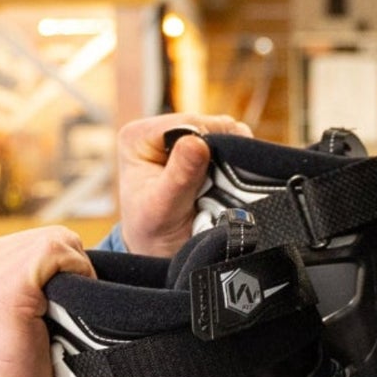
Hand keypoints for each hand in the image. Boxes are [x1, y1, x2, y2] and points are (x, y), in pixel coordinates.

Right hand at [0, 227, 95, 376]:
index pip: (45, 243)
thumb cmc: (14, 371)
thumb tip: (85, 271)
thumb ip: (42, 286)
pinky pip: (59, 252)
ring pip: (60, 241)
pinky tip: (65, 310)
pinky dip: (76, 275)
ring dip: (77, 275)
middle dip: (75, 272)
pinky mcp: (9, 281)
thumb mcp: (24, 315)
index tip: (67, 307)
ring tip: (65, 315)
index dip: (69, 271)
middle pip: (57, 238)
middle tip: (70, 313)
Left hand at [118, 112, 251, 256]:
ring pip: (226, 133)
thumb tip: (196, 142)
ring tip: (224, 188)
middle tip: (223, 187)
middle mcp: (158, 130)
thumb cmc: (154, 232)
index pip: (187, 124)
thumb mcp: (163, 209)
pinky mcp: (202, 147)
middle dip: (223, 154)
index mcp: (138, 137)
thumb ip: (179, 177)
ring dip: (233, 159)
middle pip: (209, 125)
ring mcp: (182, 137)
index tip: (218, 179)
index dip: (210, 145)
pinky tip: (230, 184)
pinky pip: (234, 144)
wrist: (162, 252)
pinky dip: (238, 164)